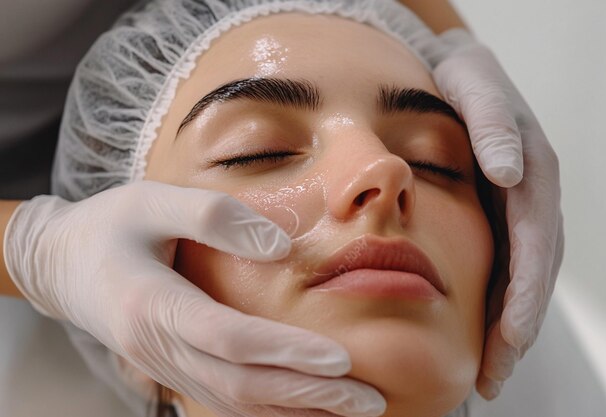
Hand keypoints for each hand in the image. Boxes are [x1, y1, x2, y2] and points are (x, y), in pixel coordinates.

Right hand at [4, 181, 385, 415]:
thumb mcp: (152, 201)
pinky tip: (305, 407)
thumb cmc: (110, 224)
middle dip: (307, 396)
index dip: (285, 351)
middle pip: (240, 384)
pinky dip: (267, 408)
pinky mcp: (172, 367)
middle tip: (368, 400)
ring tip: (352, 410)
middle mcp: (157, 347)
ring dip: (294, 410)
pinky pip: (223, 398)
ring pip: (234, 402)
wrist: (61, 263)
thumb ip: (215, 216)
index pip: (229, 339)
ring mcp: (163, 365)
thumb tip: (282, 246)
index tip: (342, 359)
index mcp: (151, 304)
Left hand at [427, 29, 564, 398]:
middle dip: (516, 328)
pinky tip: (475, 337)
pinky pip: (503, 269)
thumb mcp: (474, 87)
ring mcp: (517, 213)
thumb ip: (492, 124)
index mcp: (532, 173)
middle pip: (533, 274)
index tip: (510, 334)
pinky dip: (492, 306)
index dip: (525, 290)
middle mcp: (531, 200)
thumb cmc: (460, 80)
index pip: (535, 242)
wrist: (452, 73)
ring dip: (506, 330)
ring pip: (520, 280)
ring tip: (486, 376)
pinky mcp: (499, 220)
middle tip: (492, 377)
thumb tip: (511, 172)